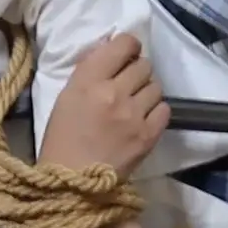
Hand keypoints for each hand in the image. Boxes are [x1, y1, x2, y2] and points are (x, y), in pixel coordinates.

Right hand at [39, 34, 169, 174]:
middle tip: (128, 85)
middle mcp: (114, 92)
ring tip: (135, 104)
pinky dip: (156, 111)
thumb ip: (89, 71)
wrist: (72, 184)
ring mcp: (134, 114)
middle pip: (143, 64)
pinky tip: (143, 119)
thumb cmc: (62, 139)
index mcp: (88, 80)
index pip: (123, 44)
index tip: (125, 55)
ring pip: (156, 85)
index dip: (128, 46)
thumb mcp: (66, 97)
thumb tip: (110, 49)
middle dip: (137, 71)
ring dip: (147, 91)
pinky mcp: (148, 134)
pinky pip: (165, 108)